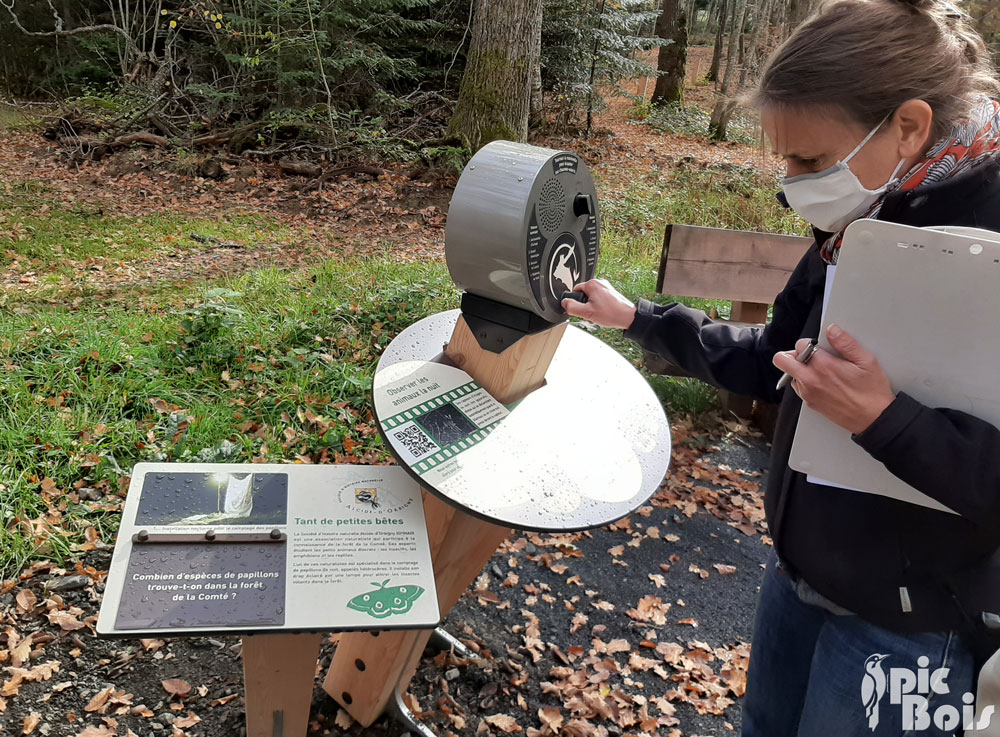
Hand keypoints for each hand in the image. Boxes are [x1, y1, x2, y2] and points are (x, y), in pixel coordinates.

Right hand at [561, 279, 635, 329]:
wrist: (628, 317)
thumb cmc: (611, 313)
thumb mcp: (586, 313)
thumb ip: (572, 307)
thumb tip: (564, 303)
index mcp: (592, 284)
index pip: (575, 291)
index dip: (576, 302)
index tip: (582, 310)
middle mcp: (600, 283)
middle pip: (583, 295)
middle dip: (585, 307)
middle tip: (591, 314)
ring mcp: (606, 288)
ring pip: (591, 299)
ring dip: (591, 308)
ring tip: (598, 315)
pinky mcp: (611, 293)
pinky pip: (599, 300)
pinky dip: (599, 308)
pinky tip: (603, 314)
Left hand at [772, 324, 895, 434]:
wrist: (873, 419)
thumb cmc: (872, 392)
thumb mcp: (866, 361)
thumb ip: (846, 343)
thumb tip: (832, 330)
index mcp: (824, 366)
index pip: (800, 345)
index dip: (809, 343)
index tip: (820, 346)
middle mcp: (811, 380)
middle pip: (782, 360)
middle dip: (792, 354)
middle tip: (809, 356)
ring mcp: (808, 393)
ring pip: (789, 374)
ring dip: (799, 369)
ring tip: (821, 372)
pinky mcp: (810, 403)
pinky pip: (798, 388)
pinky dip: (805, 382)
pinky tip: (823, 383)